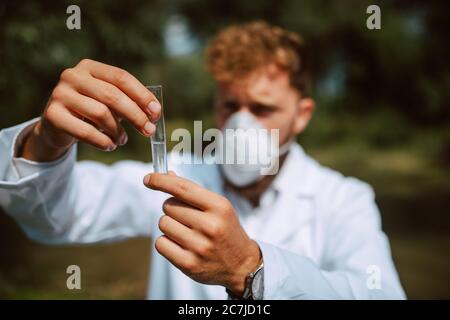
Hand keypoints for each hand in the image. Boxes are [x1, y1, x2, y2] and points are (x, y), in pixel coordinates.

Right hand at [20, 59, 160, 161]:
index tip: (157, 112)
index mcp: (90, 67)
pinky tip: (110, 145)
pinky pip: (85, 131)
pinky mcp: (52, 115)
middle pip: (113, 96)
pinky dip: (103, 142)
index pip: (121, 77)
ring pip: (101, 113)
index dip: (142, 95)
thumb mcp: (109, 101)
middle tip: (149, 131)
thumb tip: (153, 112)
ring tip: (122, 140)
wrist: (57, 125)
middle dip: (136, 116)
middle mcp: (73, 76)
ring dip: (118, 131)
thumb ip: (129, 101)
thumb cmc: (90, 111)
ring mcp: (60, 94)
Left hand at [143, 171, 261, 295]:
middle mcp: (210, 226)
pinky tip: (181, 245)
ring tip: (186, 232)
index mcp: (219, 207)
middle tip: (187, 218)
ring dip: (169, 225)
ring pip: (163, 223)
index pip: (182, 188)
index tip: (148, 178)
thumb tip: (167, 176)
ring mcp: (199, 246)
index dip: (161, 181)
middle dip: (172, 209)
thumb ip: (193, 192)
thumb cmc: (226, 230)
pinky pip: (160, 243)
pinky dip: (166, 242)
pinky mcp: (189, 264)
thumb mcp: (218, 207)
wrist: (241, 265)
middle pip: (169, 206)